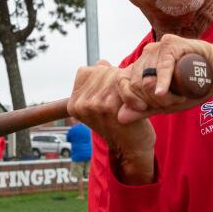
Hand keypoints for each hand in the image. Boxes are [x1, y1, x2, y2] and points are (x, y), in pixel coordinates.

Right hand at [68, 61, 156, 183]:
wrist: (133, 149)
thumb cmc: (120, 123)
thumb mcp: (103, 102)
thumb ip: (98, 82)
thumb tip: (102, 62)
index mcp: (73, 103)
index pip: (87, 71)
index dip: (104, 77)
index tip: (113, 94)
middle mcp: (79, 103)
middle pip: (102, 71)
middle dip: (117, 79)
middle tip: (125, 98)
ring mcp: (92, 105)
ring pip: (113, 75)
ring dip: (127, 84)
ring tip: (132, 101)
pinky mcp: (108, 106)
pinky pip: (123, 83)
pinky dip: (135, 90)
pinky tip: (139, 104)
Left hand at [115, 33, 212, 123]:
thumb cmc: (193, 87)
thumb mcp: (167, 103)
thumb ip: (144, 109)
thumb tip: (120, 117)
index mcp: (140, 68)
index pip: (122, 83)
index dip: (130, 98)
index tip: (144, 108)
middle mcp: (146, 56)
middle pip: (137, 84)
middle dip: (153, 100)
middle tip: (173, 102)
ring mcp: (157, 48)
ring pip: (149, 78)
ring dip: (164, 95)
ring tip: (181, 95)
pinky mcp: (171, 44)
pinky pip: (162, 66)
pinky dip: (162, 80)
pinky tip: (163, 92)